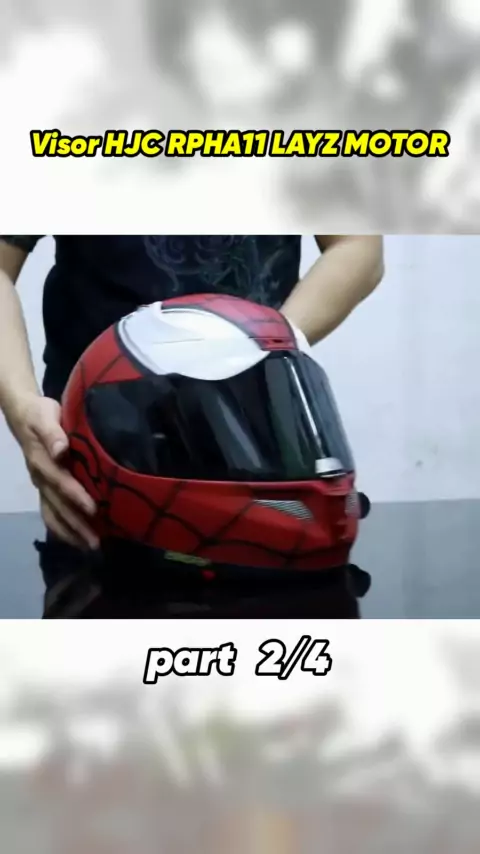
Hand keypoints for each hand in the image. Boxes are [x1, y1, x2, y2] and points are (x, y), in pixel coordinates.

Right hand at [10, 393, 98, 549]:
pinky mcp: (45, 488)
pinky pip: (51, 512)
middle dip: (76, 525)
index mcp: (42, 461)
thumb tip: (60, 450)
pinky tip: (77, 539)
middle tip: (95, 543)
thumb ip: (52, 433)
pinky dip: (63, 528)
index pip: (61, 482)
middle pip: (58, 506)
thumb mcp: (45, 416)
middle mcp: (40, 478)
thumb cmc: (40, 413)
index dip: (76, 496)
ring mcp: (41, 485)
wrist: (25, 414)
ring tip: (90, 547)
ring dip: (71, 532)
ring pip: (54, 513)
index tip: (93, 509)